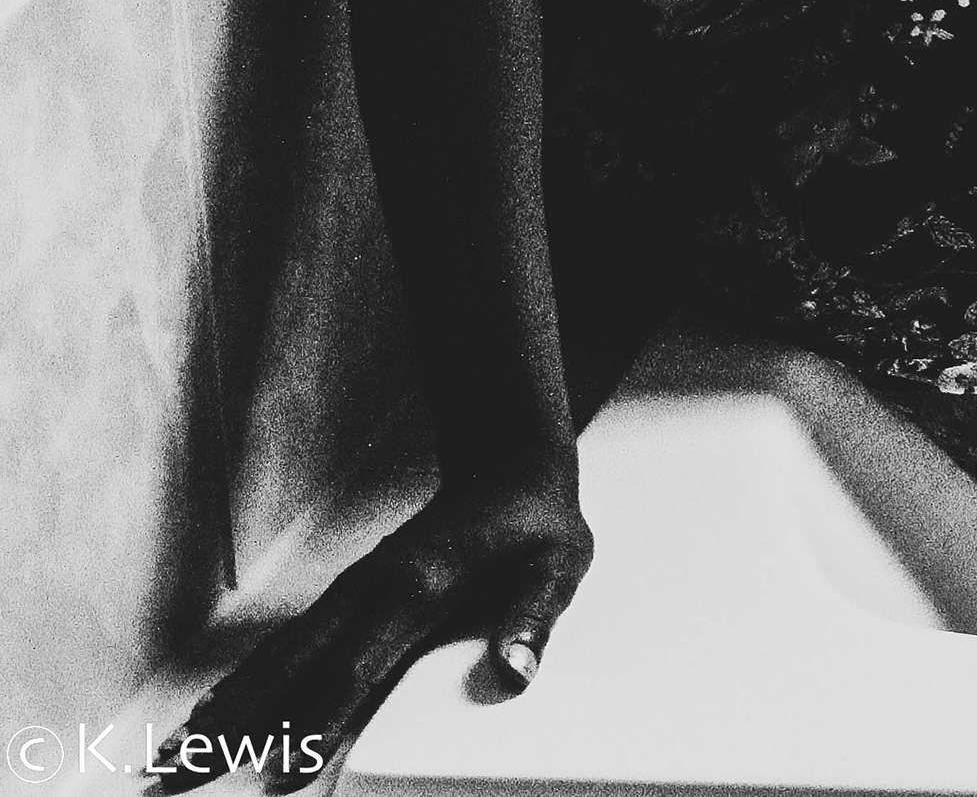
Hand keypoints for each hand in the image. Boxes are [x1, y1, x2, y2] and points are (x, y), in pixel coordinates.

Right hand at [146, 458, 592, 792]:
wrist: (509, 465)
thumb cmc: (534, 525)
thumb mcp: (554, 568)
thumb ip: (532, 620)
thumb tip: (516, 673)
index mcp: (414, 590)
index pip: (354, 671)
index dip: (317, 725)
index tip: (280, 777)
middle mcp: (367, 592)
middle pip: (288, 671)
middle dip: (232, 728)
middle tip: (170, 776)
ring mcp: (350, 593)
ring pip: (275, 660)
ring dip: (222, 711)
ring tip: (168, 758)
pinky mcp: (347, 598)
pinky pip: (286, 648)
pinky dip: (244, 683)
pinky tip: (214, 713)